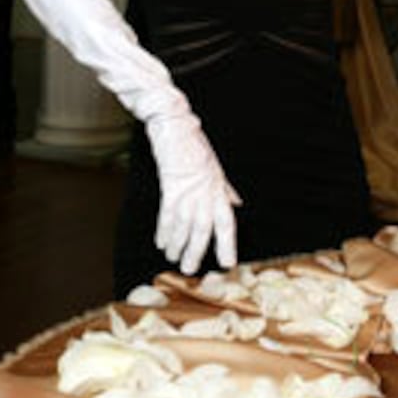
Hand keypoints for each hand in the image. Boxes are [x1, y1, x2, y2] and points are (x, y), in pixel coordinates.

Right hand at [144, 111, 241, 273]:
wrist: (176, 127)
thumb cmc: (197, 146)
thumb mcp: (217, 168)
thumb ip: (226, 190)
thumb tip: (235, 203)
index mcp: (219, 190)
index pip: (226, 223)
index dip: (227, 245)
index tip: (227, 264)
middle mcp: (205, 194)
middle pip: (203, 231)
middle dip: (196, 252)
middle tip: (190, 270)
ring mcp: (187, 192)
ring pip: (183, 228)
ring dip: (178, 246)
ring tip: (174, 260)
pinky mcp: (170, 189)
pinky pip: (166, 217)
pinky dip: (164, 232)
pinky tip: (162, 243)